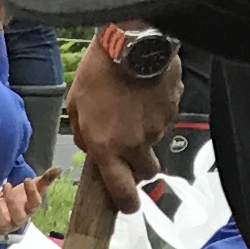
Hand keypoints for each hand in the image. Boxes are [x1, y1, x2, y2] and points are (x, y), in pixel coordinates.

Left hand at [0, 173, 44, 240]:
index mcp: (27, 210)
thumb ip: (43, 180)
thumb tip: (58, 169)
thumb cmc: (15, 201)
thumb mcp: (28, 189)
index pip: (35, 205)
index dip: (32, 193)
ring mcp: (2, 226)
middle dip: (13, 201)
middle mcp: (16, 220)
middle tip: (7, 185)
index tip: (28, 179)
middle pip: (18, 216)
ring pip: (2, 222)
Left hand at [65, 38, 180, 210]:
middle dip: (140, 167)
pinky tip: (145, 92)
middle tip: (129, 149)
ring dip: (146, 132)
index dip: (126, 203)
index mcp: (108, 147)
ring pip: (156, 142)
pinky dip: (156, 111)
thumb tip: (92, 146)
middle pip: (147, 173)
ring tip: (132, 105)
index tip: (127, 205)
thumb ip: (83, 133)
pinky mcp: (173, 109)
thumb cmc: (99, 71)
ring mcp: (158, 128)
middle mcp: (136, 144)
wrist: (132, 42)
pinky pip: (165, 118)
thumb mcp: (76, 104)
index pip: (121, 191)